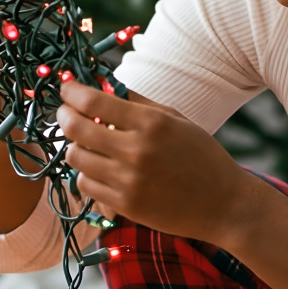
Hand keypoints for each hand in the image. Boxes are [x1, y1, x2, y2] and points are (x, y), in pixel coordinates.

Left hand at [56, 83, 254, 244]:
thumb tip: (103, 84)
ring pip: (76, 157)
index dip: (71, 91)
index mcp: (152, 123)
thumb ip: (138, 103)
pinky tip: (98, 168)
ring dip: (75, 146)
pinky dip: (86, 173)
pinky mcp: (125, 205)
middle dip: (64, 116)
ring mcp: (129, 180)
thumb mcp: (176, 120)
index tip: (65, 88)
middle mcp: (137, 150)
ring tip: (86, 143)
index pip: (93, 100)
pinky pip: (85, 184)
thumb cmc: (201, 157)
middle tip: (65, 113)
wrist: (223, 204)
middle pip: (76, 129)